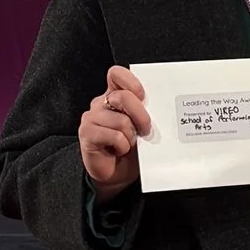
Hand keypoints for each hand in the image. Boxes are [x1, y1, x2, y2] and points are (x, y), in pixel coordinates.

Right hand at [79, 66, 152, 196]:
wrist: (118, 175)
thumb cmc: (133, 150)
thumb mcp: (143, 127)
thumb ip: (146, 113)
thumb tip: (162, 106)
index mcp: (115, 96)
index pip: (116, 74)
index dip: (130, 81)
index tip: (143, 95)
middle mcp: (101, 104)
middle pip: (123, 97)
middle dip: (141, 115)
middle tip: (146, 129)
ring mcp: (91, 118)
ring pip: (120, 120)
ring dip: (131, 136)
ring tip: (129, 144)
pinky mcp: (86, 134)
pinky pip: (113, 135)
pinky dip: (122, 146)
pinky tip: (119, 150)